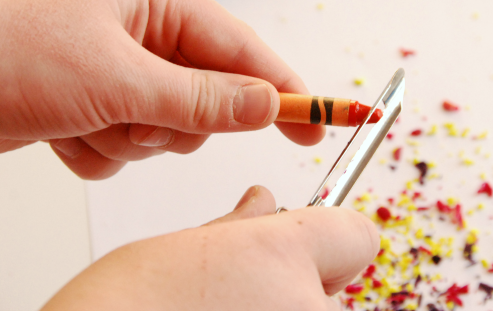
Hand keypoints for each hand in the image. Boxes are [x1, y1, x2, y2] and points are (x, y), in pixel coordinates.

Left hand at [0, 0, 324, 178]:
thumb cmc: (5, 53)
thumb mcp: (117, 77)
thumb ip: (200, 97)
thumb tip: (267, 104)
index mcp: (149, 2)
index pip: (239, 47)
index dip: (283, 86)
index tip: (319, 119)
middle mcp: (137, 34)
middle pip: (205, 95)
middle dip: (179, 120)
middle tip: (147, 119)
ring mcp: (115, 72)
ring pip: (167, 128)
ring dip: (133, 138)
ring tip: (87, 121)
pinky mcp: (92, 107)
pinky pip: (128, 146)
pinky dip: (102, 152)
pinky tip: (65, 132)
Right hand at [41, 186, 378, 310]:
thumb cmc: (125, 308)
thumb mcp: (186, 249)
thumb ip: (240, 226)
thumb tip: (263, 203)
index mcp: (284, 252)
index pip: (356, 234)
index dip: (334, 241)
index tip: (318, 253)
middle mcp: (308, 307)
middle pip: (333, 288)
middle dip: (299, 287)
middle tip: (244, 297)